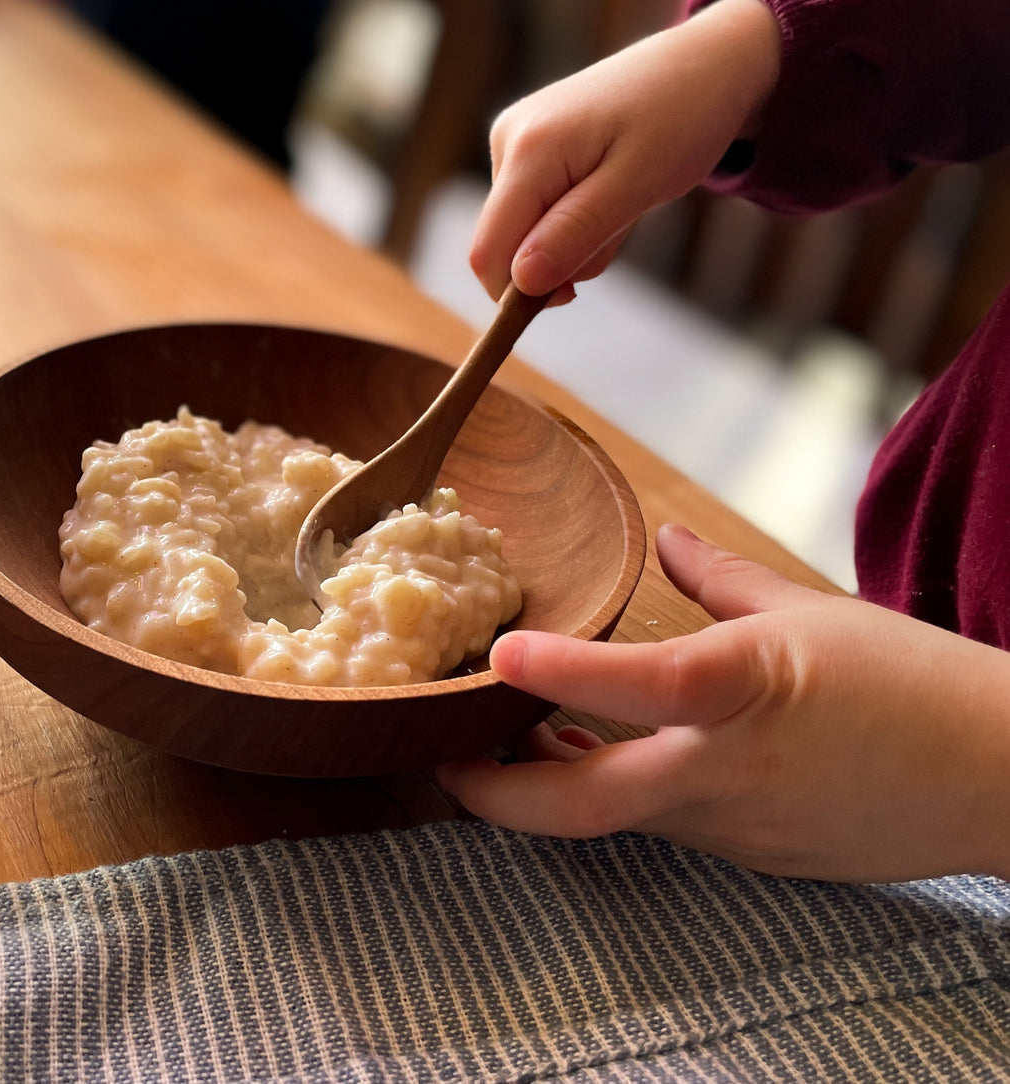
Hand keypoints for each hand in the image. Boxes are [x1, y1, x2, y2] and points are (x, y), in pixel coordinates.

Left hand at [437, 524, 1009, 882]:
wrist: (1006, 779)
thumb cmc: (915, 682)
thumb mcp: (810, 611)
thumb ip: (719, 579)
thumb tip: (667, 540)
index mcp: (748, 692)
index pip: (646, 684)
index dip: (565, 671)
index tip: (499, 655)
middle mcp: (729, 772)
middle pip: (585, 806)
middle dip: (496, 794)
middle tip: (442, 759)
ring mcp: (737, 827)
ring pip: (615, 818)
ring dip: (552, 785)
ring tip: (509, 743)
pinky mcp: (753, 855)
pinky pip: (664, 826)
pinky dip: (621, 793)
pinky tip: (601, 757)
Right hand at [470, 0, 781, 299]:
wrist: (705, 65)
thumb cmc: (682, 119)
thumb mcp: (638, 184)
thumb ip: (575, 233)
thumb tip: (520, 282)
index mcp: (529, 150)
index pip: (489, 252)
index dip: (516, 294)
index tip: (573, 297)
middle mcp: (508, 142)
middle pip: (507, 246)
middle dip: (560, 259)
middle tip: (621, 226)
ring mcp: (515, 142)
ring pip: (525, 233)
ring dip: (576, 239)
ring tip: (624, 200)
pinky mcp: (528, 147)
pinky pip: (538, 211)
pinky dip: (576, 218)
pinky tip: (609, 188)